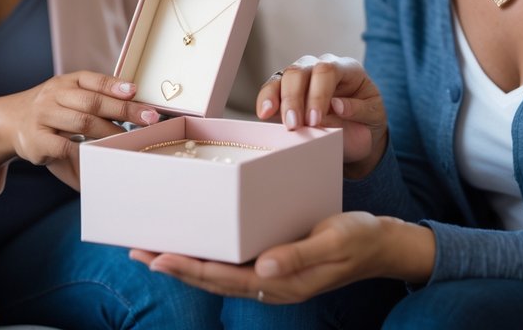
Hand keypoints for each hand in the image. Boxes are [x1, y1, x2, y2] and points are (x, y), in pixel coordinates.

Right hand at [0, 71, 161, 189]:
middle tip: (148, 119)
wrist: (9, 121)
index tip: (135, 91)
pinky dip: (84, 153)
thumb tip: (135, 105)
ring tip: (128, 139)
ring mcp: (44, 116)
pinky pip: (64, 147)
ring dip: (109, 132)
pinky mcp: (36, 141)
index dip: (115, 85)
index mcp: (66, 81)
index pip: (94, 80)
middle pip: (92, 102)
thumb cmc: (50, 111)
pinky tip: (100, 157)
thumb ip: (96, 97)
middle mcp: (54, 95)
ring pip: (82, 122)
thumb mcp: (68, 96)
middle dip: (124, 110)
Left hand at [130, 212, 434, 303]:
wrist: (384, 244)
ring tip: (152, 249)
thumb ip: (298, 255)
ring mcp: (271, 275)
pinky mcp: (274, 263)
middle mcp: (270, 282)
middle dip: (174, 265)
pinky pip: (232, 262)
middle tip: (137, 250)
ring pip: (219, 272)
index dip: (189, 268)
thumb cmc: (360, 239)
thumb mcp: (333, 242)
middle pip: (212, 278)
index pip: (224, 277)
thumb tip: (261, 268)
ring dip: (185, 261)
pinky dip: (208, 253)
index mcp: (281, 282)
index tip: (158, 256)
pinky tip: (196, 242)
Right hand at [256, 54, 387, 175]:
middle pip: (301, 70)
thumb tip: (337, 106)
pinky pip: (272, 88)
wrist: (360, 133)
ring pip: (284, 75)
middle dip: (294, 97)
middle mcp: (322, 66)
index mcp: (347, 69)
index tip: (315, 121)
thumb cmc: (367, 121)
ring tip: (271, 116)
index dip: (318, 94)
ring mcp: (303, 76)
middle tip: (294, 124)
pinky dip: (266, 99)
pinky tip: (263, 113)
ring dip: (277, 98)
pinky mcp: (287, 90)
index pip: (327, 70)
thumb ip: (359, 110)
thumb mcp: (374, 116)